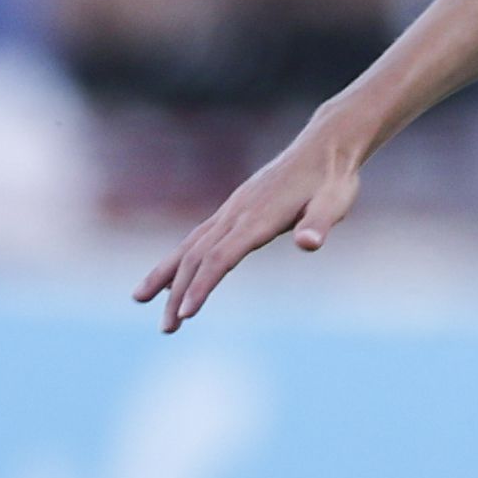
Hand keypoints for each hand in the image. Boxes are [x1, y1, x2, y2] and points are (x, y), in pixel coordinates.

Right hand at [133, 122, 364, 330]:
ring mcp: (230, 211)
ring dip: (167, 277)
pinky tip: (170, 274)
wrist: (324, 148)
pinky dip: (179, 258)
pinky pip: (198, 238)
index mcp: (257, 218)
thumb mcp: (335, 203)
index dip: (202, 286)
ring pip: (189, 247)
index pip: (220, 257)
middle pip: (197, 258)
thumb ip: (319, 224)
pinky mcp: (233, 210)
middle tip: (167, 329)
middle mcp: (235, 214)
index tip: (186, 313)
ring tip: (141, 301)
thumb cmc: (332, 180)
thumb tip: (309, 243)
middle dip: (177, 293)